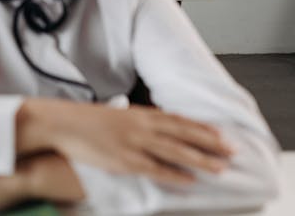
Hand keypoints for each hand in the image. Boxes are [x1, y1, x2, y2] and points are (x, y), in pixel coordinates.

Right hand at [17, 100, 233, 184]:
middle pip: (183, 134)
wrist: (60, 123)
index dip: (202, 128)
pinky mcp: (124, 159)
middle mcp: (141, 126)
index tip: (221, 134)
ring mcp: (134, 142)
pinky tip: (190, 181)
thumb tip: (152, 125)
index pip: (178, 120)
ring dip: (200, 160)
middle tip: (233, 150)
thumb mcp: (114, 115)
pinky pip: (155, 169)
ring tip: (221, 168)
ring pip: (175, 151)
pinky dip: (174, 175)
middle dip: (210, 143)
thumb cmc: (84, 121)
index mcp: (139, 113)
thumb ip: (135, 121)